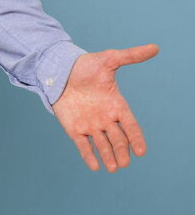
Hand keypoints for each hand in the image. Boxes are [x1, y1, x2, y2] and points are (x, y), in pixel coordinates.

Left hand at [52, 43, 158, 171]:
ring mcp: (90, 125)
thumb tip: (155, 47)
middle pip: (118, 140)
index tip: (141, 151)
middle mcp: (105, 119)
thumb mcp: (108, 60)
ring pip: (103, 145)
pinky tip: (94, 166)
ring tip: (113, 167)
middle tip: (124, 162)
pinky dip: (89, 156)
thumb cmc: (85, 65)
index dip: (136, 139)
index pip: (131, 126)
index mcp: (117, 106)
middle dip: (122, 152)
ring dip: (108, 157)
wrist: (59, 69)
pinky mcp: (74, 129)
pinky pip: (83, 145)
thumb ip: (130, 56)